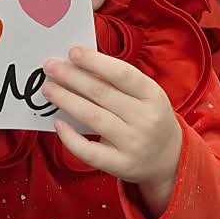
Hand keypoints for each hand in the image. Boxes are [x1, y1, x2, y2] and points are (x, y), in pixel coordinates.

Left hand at [42, 45, 182, 192]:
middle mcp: (145, 119)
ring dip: (67, 100)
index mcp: (152, 95)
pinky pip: (90, 152)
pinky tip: (58, 123)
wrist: (170, 159)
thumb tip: (79, 63)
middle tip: (50, 67)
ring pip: (93, 118)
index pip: (122, 74)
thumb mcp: (145, 96)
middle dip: (72, 77)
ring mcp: (133, 144)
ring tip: (49, 88)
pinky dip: (71, 138)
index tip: (73, 52)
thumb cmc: (149, 118)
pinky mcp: (121, 165)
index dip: (96, 62)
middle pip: (102, 94)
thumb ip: (118, 81)